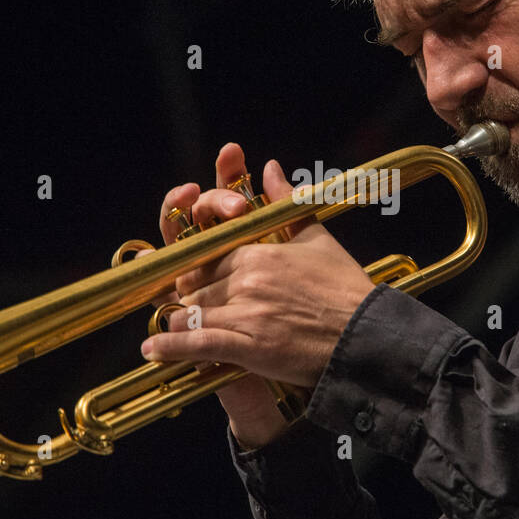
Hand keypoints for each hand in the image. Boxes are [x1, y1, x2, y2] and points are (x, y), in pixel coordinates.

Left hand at [142, 153, 375, 390]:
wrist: (366, 337)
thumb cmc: (345, 289)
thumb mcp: (315, 237)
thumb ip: (283, 202)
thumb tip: (268, 167)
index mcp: (258, 251)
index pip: (208, 255)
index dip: (198, 268)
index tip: (193, 277)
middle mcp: (247, 279)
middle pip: (196, 285)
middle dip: (190, 296)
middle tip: (185, 307)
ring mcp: (246, 313)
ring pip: (193, 313)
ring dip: (179, 323)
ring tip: (167, 332)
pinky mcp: (249, 347)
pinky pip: (199, 344)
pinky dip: (172, 348)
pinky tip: (152, 351)